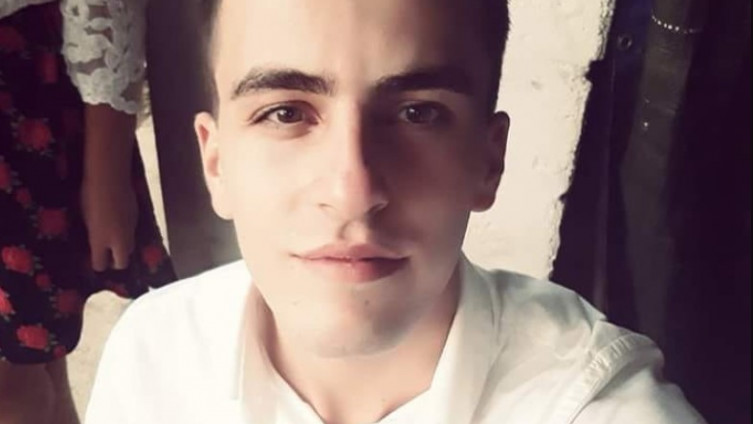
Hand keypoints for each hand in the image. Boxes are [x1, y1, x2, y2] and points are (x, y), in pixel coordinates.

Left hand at [81, 104, 137, 270]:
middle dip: (116, 262)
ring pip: (130, 247)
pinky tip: (119, 220)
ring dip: (122, 246)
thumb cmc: (90, 196)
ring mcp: (130, 229)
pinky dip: (126, 231)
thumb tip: (95, 240)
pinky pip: (132, 232)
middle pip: (122, 262)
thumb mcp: (86, 218)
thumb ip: (93, 234)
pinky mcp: (137, 218)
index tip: (94, 259)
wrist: (110, 178)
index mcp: (99, 241)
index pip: (100, 264)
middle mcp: (118, 240)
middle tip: (108, 254)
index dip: (97, 264)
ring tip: (114, 237)